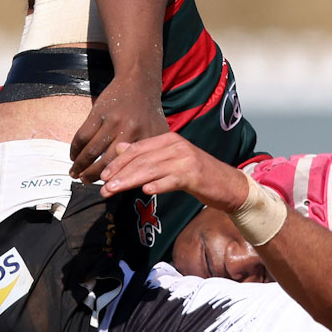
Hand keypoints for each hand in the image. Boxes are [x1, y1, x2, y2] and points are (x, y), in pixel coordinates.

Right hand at [70, 79, 165, 180]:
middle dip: (93, 176)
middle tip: (85, 183)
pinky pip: (82, 135)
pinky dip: (75, 148)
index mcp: (145, 139)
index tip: (106, 189)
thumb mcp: (158, 132)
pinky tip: (73, 156)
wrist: (138, 83)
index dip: (116, 181)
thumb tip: (142, 180)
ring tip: (75, 174)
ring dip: (80, 165)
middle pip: (106, 162)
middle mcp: (129, 131)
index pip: (129, 167)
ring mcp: (112, 121)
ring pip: (91, 151)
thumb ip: (151, 154)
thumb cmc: (148, 112)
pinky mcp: (98, 112)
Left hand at [98, 133, 250, 211]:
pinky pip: (172, 180)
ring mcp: (186, 159)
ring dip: (130, 181)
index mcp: (169, 140)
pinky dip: (158, 185)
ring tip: (114, 190)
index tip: (103, 175)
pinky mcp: (195, 175)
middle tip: (104, 187)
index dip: (118, 162)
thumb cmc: (197, 175)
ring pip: (152, 169)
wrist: (228, 185)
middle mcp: (177, 146)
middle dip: (120, 174)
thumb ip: (147, 154)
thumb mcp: (171, 160)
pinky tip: (146, 191)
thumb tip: (120, 148)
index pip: (137, 149)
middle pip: (141, 159)